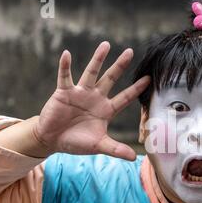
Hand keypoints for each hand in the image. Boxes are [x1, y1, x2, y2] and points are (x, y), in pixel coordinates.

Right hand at [33, 41, 149, 159]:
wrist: (52, 140)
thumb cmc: (77, 142)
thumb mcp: (98, 146)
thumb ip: (115, 149)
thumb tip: (134, 158)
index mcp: (106, 110)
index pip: (125, 97)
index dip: (136, 88)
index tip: (148, 78)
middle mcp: (95, 98)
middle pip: (110, 79)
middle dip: (120, 66)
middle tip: (130, 52)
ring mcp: (80, 93)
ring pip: (91, 73)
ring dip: (97, 59)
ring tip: (106, 45)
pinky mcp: (64, 92)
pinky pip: (65, 77)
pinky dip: (65, 66)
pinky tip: (66, 54)